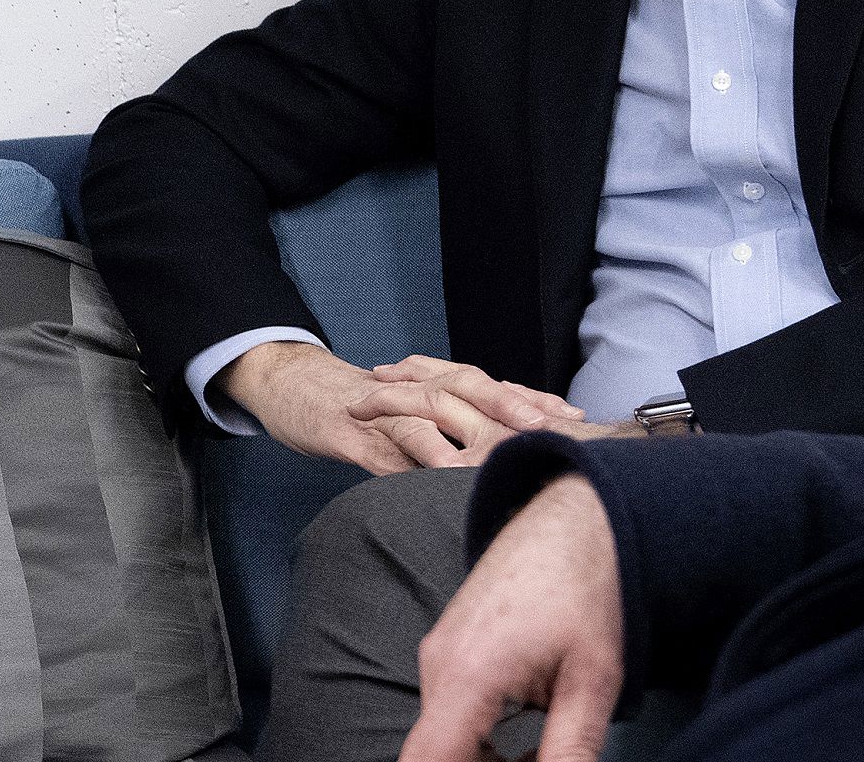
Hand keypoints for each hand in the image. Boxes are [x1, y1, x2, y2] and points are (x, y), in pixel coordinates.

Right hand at [219, 343, 572, 474]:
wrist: (286, 386)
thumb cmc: (351, 410)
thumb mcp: (404, 421)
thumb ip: (447, 437)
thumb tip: (499, 465)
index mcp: (430, 389)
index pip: (490, 389)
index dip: (532, 401)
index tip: (577, 418)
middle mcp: (412, 394)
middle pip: (470, 391)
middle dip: (513, 407)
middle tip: (555, 429)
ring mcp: (381, 410)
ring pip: (430, 413)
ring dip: (469, 431)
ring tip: (505, 453)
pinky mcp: (348, 430)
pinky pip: (383, 444)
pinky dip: (411, 459)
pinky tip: (435, 478)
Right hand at [403, 475, 623, 761]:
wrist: (572, 522)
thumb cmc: (586, 592)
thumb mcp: (593, 682)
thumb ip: (570, 747)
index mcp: (469, 674)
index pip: (427, 759)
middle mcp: (439, 665)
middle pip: (436, 752)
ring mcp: (437, 655)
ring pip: (444, 734)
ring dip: (484, 759)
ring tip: (541, 754)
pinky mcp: (446, 650)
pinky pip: (448, 710)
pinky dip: (479, 735)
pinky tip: (524, 733)